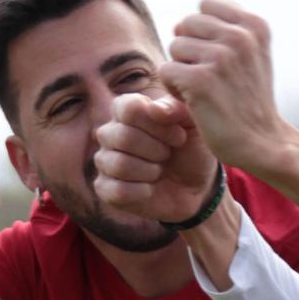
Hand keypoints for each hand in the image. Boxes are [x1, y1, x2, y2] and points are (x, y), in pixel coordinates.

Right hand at [95, 93, 214, 222]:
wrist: (192, 189)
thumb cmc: (190, 152)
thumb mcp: (193, 127)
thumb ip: (178, 110)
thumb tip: (155, 109)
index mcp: (127, 111)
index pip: (127, 107)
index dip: (157, 124)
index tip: (179, 136)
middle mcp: (110, 133)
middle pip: (122, 136)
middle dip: (156, 150)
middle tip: (168, 155)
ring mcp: (105, 161)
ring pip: (119, 165)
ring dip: (150, 171)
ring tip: (159, 171)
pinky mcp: (105, 189)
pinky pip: (117, 190)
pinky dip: (142, 192)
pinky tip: (150, 189)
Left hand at [162, 0, 286, 168]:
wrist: (262, 141)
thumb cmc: (249, 98)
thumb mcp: (252, 54)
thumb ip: (228, 29)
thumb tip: (183, 21)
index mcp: (254, 24)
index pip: (206, 4)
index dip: (201, 30)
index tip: (214, 55)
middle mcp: (239, 36)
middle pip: (186, 24)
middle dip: (189, 49)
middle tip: (206, 75)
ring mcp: (220, 57)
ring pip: (175, 47)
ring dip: (181, 69)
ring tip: (202, 89)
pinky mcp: (200, 81)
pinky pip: (166, 70)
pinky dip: (173, 88)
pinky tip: (192, 101)